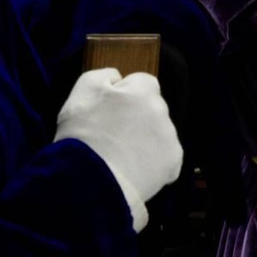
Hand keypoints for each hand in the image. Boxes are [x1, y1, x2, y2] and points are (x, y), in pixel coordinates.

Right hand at [54, 67, 183, 232]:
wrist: (90, 181)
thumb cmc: (83, 133)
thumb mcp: (83, 90)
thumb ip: (104, 75)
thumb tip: (119, 77)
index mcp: (143, 91)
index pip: (142, 82)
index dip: (125, 95)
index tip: (110, 112)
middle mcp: (162, 111)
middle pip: (152, 108)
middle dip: (137, 117)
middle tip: (113, 136)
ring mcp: (170, 138)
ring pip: (159, 133)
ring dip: (145, 140)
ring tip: (120, 157)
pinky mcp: (173, 165)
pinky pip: (165, 159)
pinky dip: (152, 164)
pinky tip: (133, 170)